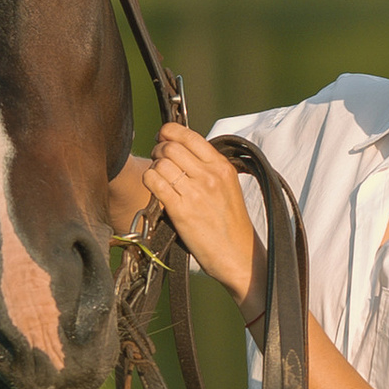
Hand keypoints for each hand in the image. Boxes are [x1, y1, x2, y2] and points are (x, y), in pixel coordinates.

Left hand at [137, 126, 261, 313]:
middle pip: (170, 147)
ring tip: (158, 178)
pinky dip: (149, 181)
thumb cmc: (231, 224)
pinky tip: (154, 190)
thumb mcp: (227, 187)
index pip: (189, 136)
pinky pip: (155, 182)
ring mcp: (195, 192)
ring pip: (161, 162)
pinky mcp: (181, 211)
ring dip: (153, 167)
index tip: (163, 138)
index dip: (169, 132)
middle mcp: (209, 175)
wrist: (238, 255)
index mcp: (221, 166)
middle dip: (158, 151)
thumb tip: (181, 150)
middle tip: (158, 161)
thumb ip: (208, 168)